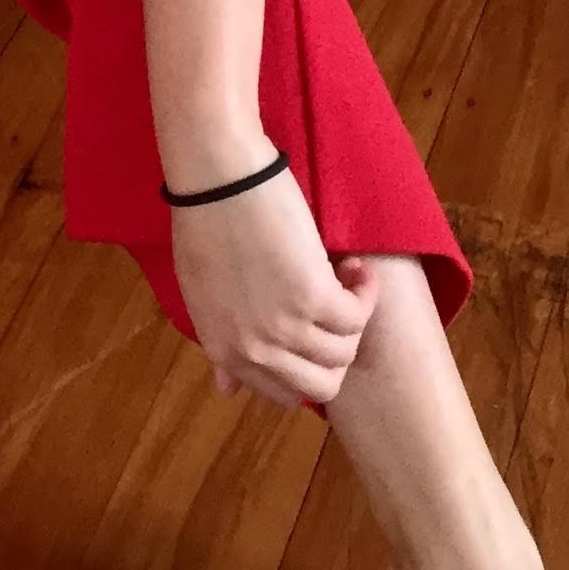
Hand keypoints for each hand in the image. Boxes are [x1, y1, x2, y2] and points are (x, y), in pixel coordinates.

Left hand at [168, 165, 380, 411]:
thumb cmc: (204, 221)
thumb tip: (227, 389)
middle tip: (336, 310)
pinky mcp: (312, 296)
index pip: (283, 393)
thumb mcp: (202, 296)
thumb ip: (222, 345)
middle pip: (322, 385)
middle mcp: (256, 349)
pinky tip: (357, 268)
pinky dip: (366, 292)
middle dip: (337, 352)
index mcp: (225, 350)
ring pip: (345, 352)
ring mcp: (284, 326)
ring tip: (347, 279)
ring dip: (355, 317)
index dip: (307, 367)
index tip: (314, 333)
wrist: (215, 175)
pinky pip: (358, 315)